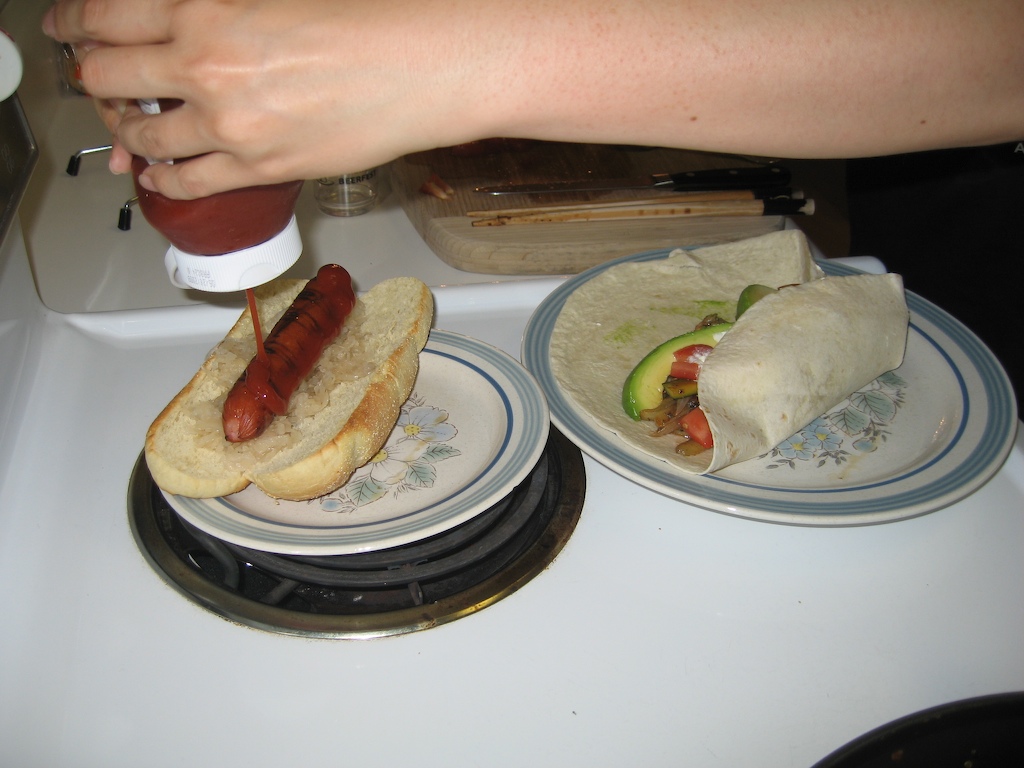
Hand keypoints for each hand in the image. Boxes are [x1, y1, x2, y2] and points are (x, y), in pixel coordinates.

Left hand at [43, 0, 494, 197]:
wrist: (420, 68)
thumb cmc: (367, 21)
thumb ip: (214, 11)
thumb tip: (180, 29)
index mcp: (204, 5)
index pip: (104, 15)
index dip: (77, 23)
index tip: (73, 30)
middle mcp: (205, 65)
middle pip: (107, 76)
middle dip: (94, 78)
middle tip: (98, 80)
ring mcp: (229, 124)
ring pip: (143, 137)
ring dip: (129, 131)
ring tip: (134, 129)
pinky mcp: (258, 168)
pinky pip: (186, 182)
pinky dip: (163, 179)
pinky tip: (160, 173)